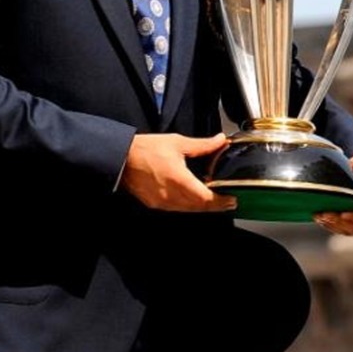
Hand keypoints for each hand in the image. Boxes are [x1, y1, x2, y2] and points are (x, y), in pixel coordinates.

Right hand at [121, 133, 235, 211]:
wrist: (120, 158)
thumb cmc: (144, 150)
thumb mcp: (177, 143)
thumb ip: (202, 145)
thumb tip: (220, 140)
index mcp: (179, 180)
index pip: (206, 198)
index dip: (221, 201)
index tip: (232, 199)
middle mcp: (170, 195)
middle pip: (199, 207)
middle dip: (216, 206)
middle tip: (228, 202)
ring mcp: (161, 202)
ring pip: (188, 210)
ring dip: (202, 206)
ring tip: (214, 199)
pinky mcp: (154, 204)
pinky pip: (176, 209)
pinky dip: (188, 205)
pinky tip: (193, 197)